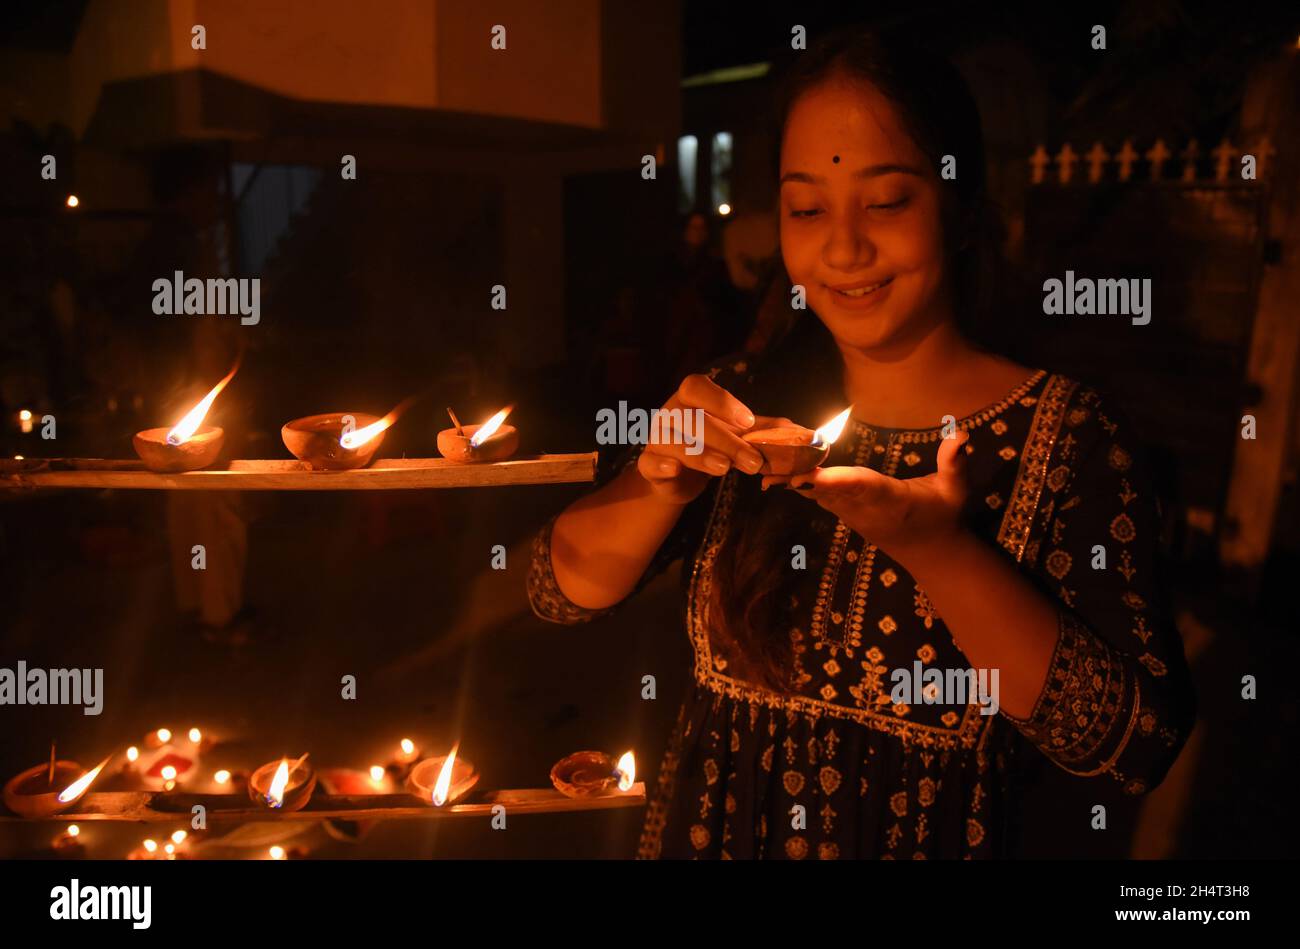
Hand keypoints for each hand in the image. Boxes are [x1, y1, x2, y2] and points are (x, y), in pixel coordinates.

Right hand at [636, 373, 791, 504]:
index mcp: (691, 400)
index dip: (720, 401)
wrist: (680, 477)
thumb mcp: (740, 436)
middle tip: (753, 461)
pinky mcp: (648, 465)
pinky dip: (660, 464)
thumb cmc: (711, 447)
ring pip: (672, 441)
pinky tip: (674, 469)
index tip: (747, 421)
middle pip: (691, 419)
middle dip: (725, 439)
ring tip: (725, 468)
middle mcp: (669, 414)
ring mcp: (656, 439)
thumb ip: (767, 432)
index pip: (696, 387)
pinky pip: (648, 462)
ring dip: (700, 454)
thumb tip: (806, 434)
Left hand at [775, 430, 972, 561]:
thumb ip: (954, 463)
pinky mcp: (843, 512)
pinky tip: (773, 469)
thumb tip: (961, 434)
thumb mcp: (956, 490)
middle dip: (796, 476)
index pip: (859, 487)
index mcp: (889, 499)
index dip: (833, 480)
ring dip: (788, 478)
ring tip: (759, 462)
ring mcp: (850, 512)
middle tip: (764, 462)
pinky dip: (795, 481)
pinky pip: (815, 494)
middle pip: (824, 489)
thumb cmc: (944, 515)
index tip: (808, 475)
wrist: (931, 553)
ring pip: (814, 492)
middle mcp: (863, 507)